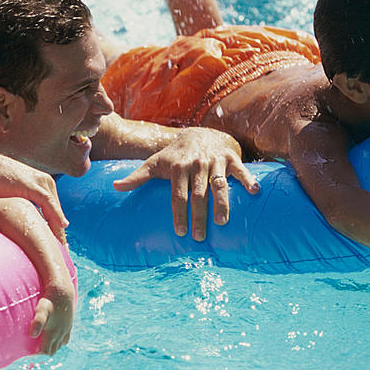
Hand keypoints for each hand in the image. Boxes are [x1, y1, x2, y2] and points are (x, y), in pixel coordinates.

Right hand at [0, 151, 69, 243]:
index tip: (60, 246)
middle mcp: (45, 183)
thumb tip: (22, 227)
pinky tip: (62, 226)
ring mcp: (40, 183)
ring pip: (55, 209)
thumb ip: (22, 209)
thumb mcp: (13, 197)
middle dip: (60, 232)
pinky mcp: (33, 185)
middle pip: (57, 212)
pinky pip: (48, 202)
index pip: (54, 211)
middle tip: (63, 252)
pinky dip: (56, 214)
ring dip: (59, 228)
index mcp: (42, 185)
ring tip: (62, 247)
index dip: (57, 228)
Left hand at [29, 281, 75, 355]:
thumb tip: (32, 335)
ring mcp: (65, 331)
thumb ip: (38, 322)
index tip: (28, 353)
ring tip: (42, 345)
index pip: (44, 351)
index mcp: (52, 333)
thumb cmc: (50, 301)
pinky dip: (59, 343)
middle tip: (33, 350)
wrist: (63, 292)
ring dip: (51, 348)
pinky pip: (65, 340)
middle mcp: (60, 334)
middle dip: (43, 352)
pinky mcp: (68, 326)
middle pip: (52, 350)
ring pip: (59, 346)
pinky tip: (53, 339)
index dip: (36, 354)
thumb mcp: (42, 310)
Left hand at [112, 127, 257, 240]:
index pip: (178, 195)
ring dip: (222, 204)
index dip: (179, 214)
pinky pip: (240, 170)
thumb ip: (136, 177)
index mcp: (178, 168)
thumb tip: (114, 186)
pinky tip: (255, 193)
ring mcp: (215, 161)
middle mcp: (196, 165)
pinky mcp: (231, 159)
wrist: (199, 133)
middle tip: (199, 237)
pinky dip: (248, 180)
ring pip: (219, 185)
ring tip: (222, 222)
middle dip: (199, 216)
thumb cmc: (174, 155)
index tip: (180, 232)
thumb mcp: (154, 163)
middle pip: (198, 195)